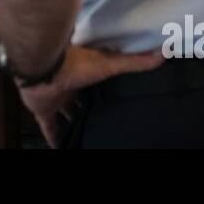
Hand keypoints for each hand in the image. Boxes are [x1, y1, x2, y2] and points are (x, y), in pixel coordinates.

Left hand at [17, 45, 163, 146]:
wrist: (42, 67)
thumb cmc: (75, 62)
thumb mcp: (108, 64)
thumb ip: (132, 62)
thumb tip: (161, 54)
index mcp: (83, 71)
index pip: (96, 81)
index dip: (103, 89)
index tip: (113, 96)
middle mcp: (69, 84)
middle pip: (81, 98)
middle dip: (89, 107)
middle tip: (103, 119)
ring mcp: (54, 98)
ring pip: (65, 113)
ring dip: (74, 122)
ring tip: (88, 135)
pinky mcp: (43, 110)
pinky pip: (49, 127)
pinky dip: (55, 138)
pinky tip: (60, 148)